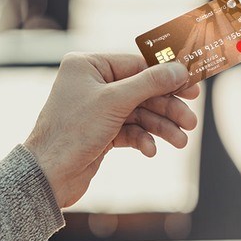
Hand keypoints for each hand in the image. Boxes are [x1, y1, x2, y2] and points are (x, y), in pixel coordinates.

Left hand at [24, 53, 199, 207]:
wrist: (48, 176)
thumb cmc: (72, 132)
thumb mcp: (115, 102)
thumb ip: (150, 83)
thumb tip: (179, 68)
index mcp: (88, 65)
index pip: (136, 64)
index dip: (166, 76)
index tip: (192, 86)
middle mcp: (91, 84)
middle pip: (141, 90)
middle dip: (167, 107)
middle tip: (191, 121)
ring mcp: (96, 109)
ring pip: (139, 113)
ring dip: (161, 127)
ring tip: (180, 141)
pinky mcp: (101, 132)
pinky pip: (130, 130)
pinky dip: (143, 139)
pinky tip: (150, 151)